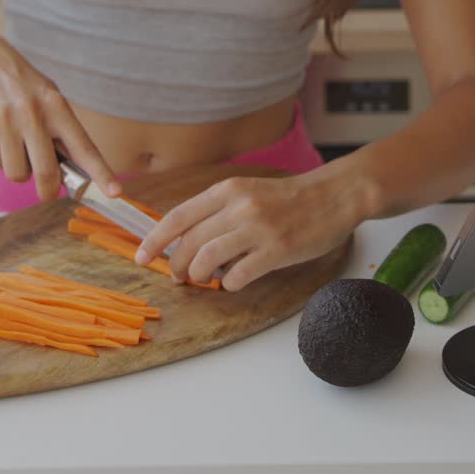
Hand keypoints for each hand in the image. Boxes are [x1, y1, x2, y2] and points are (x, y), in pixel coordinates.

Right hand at [0, 24, 121, 201]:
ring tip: (15, 146)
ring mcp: (6, 120)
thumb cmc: (19, 82)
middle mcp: (33, 113)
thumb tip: (69, 171)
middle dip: (48, 190)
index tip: (114, 192)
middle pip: (46, 172)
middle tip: (47, 191)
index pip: (84, 147)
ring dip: (19, 170)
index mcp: (57, 106)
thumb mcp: (48, 96)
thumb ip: (59, 130)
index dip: (101, 172)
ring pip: (17, 173)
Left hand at [134, 164, 367, 291]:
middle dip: (175, 265)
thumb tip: (185, 239)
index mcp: (228, 190)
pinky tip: (232, 282)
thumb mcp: (248, 191)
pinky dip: (228, 283)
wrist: (333, 195)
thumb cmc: (288, 198)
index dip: (155, 239)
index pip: (179, 216)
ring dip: (198, 275)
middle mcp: (239, 206)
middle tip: (176, 277)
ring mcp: (258, 228)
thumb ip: (219, 210)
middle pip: (190, 242)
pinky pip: (239, 274)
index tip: (141, 256)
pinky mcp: (277, 249)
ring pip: (208, 258)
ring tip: (202, 280)